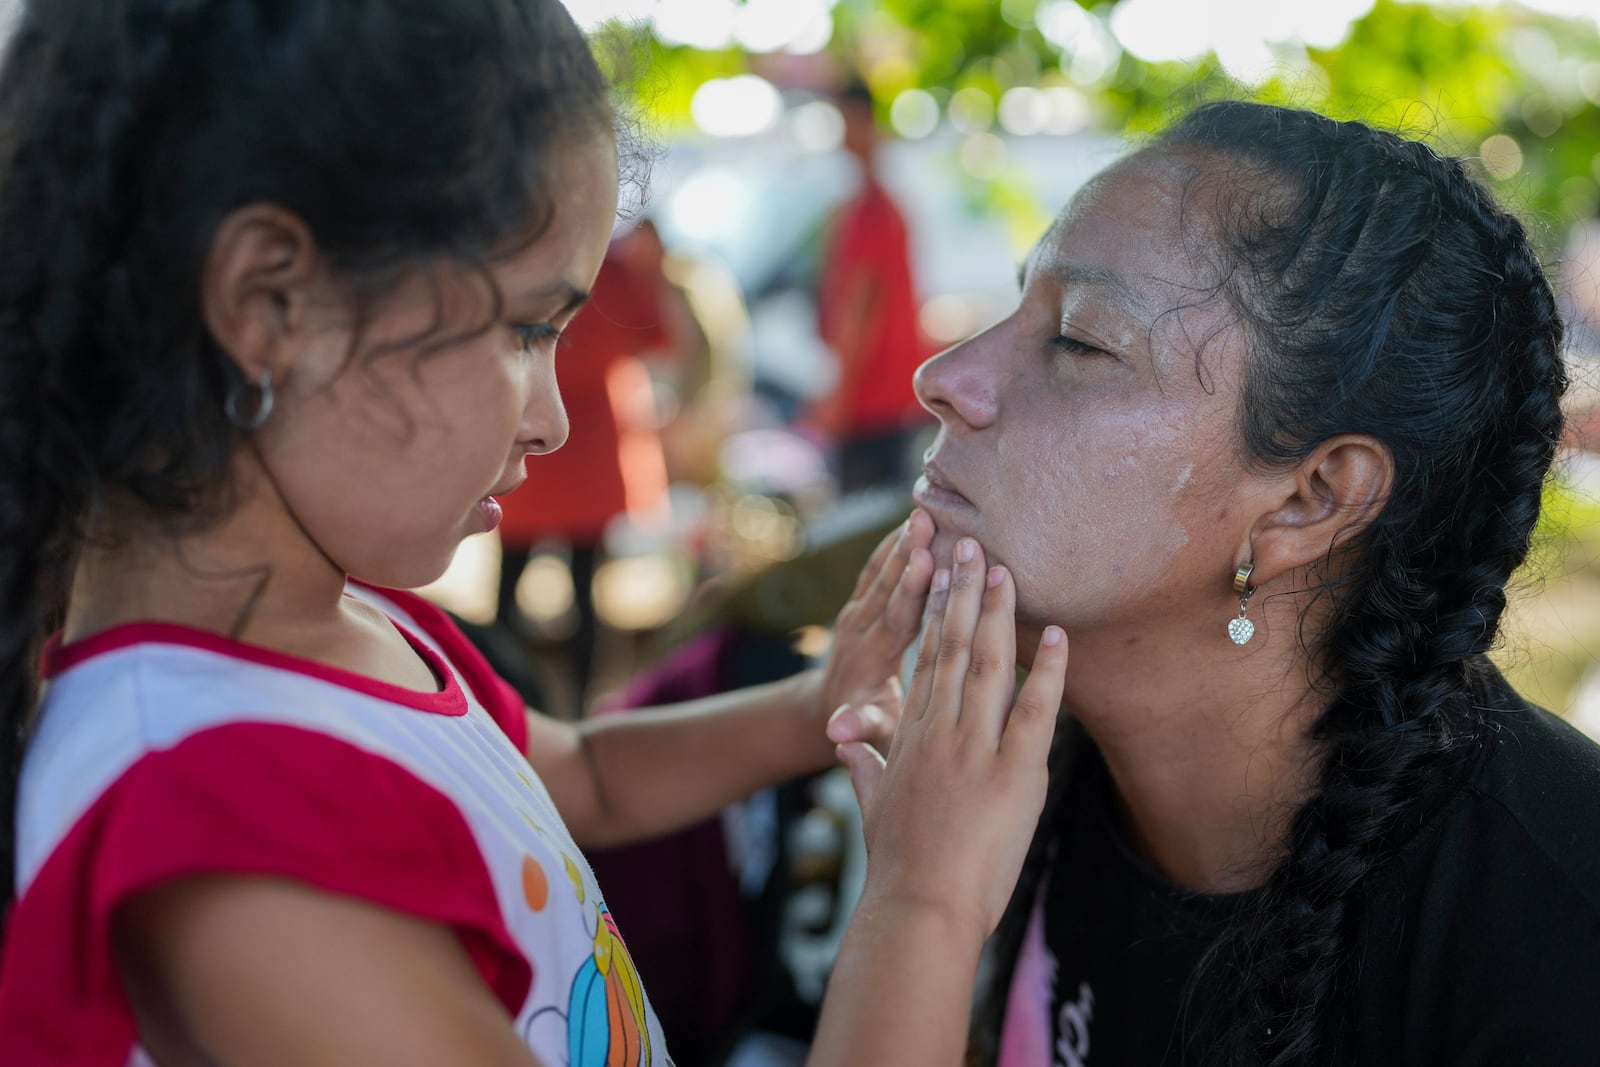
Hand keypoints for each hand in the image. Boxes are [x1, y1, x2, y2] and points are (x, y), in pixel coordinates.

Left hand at [808, 508, 935, 754]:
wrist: (823, 711)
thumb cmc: (863, 728)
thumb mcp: (866, 733)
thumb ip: (861, 727)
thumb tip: (839, 731)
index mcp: (869, 661)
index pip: (894, 621)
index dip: (910, 592)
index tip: (926, 561)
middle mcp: (859, 632)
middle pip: (886, 588)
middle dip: (906, 553)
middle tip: (925, 519)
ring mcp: (855, 615)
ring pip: (879, 573)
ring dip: (899, 542)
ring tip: (923, 511)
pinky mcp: (858, 606)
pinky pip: (874, 571)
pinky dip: (891, 546)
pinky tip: (912, 522)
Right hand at [832, 537, 1067, 939]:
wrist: (917, 905)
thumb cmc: (896, 865)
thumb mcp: (871, 807)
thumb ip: (863, 767)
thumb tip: (847, 747)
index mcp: (909, 737)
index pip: (923, 660)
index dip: (934, 613)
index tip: (940, 574)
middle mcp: (938, 731)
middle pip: (952, 647)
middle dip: (963, 592)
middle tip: (972, 545)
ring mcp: (974, 748)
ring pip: (987, 665)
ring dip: (999, 613)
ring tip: (1006, 568)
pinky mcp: (1013, 773)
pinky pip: (1036, 711)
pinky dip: (1049, 670)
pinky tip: (1058, 635)